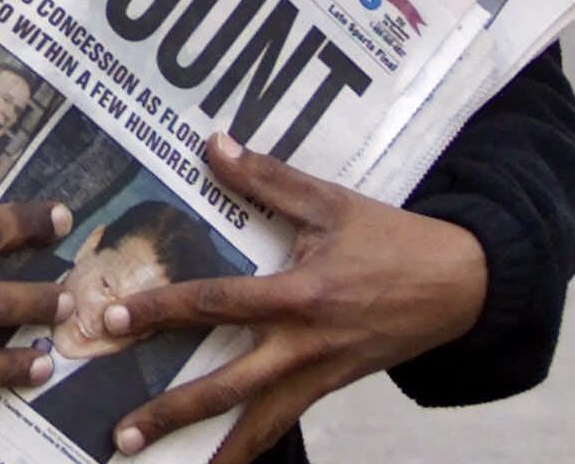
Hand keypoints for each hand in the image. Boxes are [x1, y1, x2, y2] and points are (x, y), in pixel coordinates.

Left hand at [104, 135, 485, 463]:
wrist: (459, 286)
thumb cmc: (391, 239)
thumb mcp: (330, 202)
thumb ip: (267, 177)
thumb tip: (213, 143)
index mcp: (298, 296)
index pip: (216, 304)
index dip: (162, 311)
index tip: (115, 318)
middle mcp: (303, 347)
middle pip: (227, 389)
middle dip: (171, 412)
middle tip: (121, 433)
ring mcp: (318, 377)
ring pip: (256, 425)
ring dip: (208, 449)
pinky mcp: (330, 390)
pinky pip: (282, 424)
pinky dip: (249, 446)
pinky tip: (217, 461)